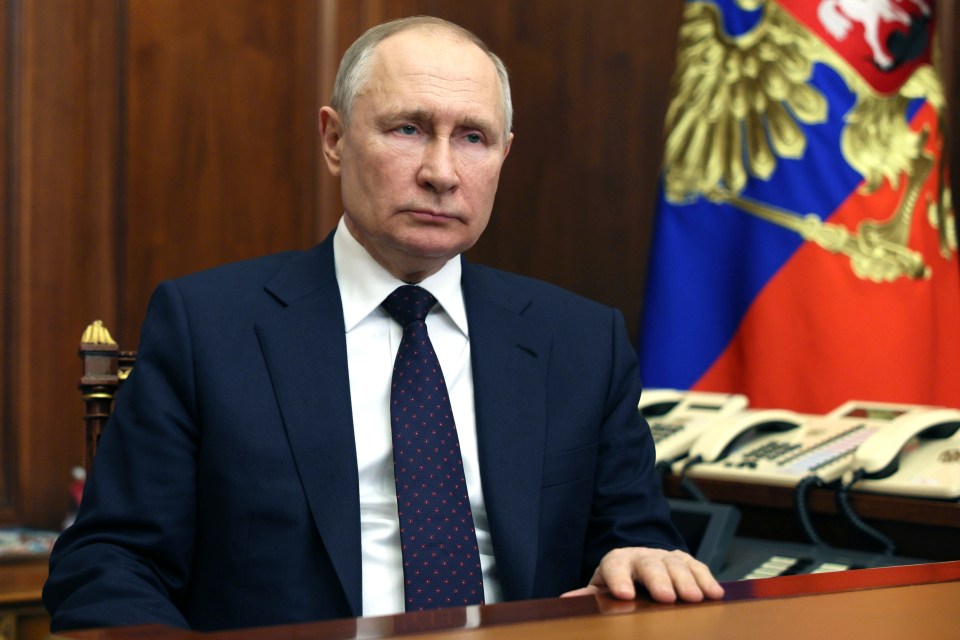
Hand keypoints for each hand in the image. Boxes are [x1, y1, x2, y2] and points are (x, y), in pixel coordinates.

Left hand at [561, 547, 723, 603]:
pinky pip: (698, 568)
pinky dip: (707, 580)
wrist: (640, 561)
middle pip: (650, 565)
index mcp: (618, 561)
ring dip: (687, 581)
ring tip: (694, 597)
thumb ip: (589, 593)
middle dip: (659, 580)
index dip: (619, 580)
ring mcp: (666, 557)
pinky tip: (714, 593)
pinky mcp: (687, 562)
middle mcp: (643, 556)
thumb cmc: (620, 580)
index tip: (623, 594)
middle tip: (666, 596)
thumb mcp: (602, 585)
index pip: (615, 567)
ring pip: (677, 565)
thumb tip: (566, 601)